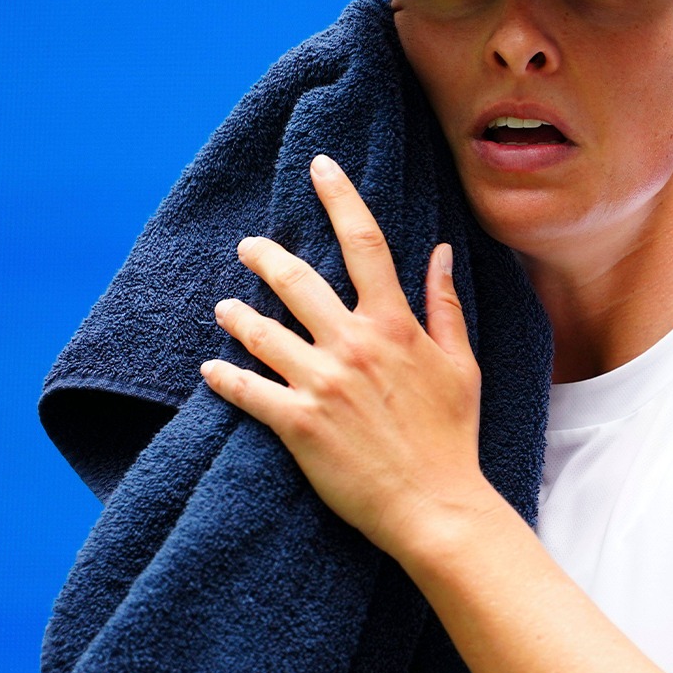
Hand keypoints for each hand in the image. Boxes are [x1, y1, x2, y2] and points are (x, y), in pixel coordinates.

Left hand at [200, 153, 490, 556]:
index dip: (340, 197)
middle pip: (297, 281)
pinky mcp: (298, 425)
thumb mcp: (461, 362)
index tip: (321, 167)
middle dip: (265, 256)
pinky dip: (225, 377)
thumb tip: (440, 252)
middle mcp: (353, 344)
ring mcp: (322, 384)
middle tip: (249, 246)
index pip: (364, 243)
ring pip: (262, 333)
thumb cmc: (452, 434)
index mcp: (394, 324)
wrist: (436, 505)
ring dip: (237, 316)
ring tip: (224, 308)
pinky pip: (248, 392)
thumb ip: (444, 304)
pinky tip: (211, 369)